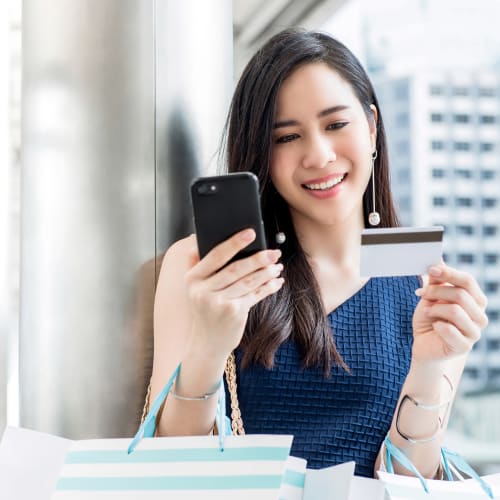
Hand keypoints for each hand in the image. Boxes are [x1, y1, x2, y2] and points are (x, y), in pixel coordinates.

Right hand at [185, 229, 283, 357]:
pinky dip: (267, 287)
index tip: (250, 233)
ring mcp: (219, 303)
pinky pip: (255, 295)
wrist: (206, 343)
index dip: (234, 243)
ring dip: (265, 273)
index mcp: (192, 279)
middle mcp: (204, 291)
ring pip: (247, 282)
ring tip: (277, 266)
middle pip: (235, 269)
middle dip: (257, 259)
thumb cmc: (203, 310)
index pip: (215, 256)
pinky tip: (276, 282)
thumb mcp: (193, 288)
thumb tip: (194, 239)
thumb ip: (194, 264)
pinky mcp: (234, 313)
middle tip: (273, 252)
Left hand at [412, 263, 487, 361]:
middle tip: (421, 293)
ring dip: (435, 308)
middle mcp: (480, 316)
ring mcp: (474, 332)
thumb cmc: (430, 320)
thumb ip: (436, 282)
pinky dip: (437, 325)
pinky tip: (434, 326)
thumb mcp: (431, 298)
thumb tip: (438, 260)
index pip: (468, 281)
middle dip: (436, 292)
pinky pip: (450, 329)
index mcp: (475, 301)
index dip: (449, 273)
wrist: (425, 346)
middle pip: (461, 294)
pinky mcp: (464, 347)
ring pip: (455, 311)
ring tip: (426, 311)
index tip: (431, 269)